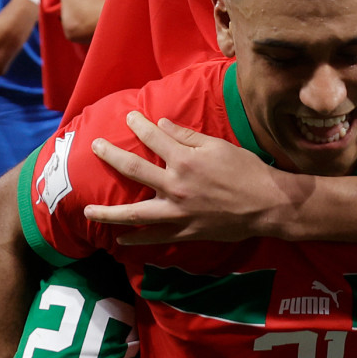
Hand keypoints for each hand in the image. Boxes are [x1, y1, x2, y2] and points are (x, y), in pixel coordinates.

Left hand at [84, 111, 300, 241]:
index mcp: (185, 160)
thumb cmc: (246, 171)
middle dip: (111, 156)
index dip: (139, 125)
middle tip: (96, 147)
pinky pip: (156, 237)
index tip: (129, 117)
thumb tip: (162, 125)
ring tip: (89, 210)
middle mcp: (175, 186)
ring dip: (109, 212)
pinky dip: (138, 239)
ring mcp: (178, 212)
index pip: (154, 138)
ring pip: (135, 213)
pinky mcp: (185, 231)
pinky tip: (122, 240)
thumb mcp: (218, 146)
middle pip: (133, 170)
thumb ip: (187, 136)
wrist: (267, 205)